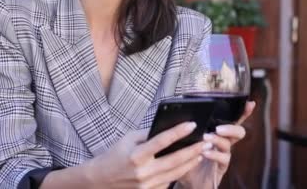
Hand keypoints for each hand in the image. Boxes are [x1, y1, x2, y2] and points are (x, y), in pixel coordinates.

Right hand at [88, 121, 208, 188]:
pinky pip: (168, 182)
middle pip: (174, 160)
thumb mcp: (127, 139)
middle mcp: (143, 172)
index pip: (162, 141)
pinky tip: (187, 164)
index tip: (192, 124)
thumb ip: (147, 134)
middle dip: (193, 150)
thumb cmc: (114, 155)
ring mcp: (147, 185)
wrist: (101, 180)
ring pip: (175, 173)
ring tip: (201, 152)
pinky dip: (179, 173)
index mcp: (136, 155)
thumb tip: (168, 128)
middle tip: (206, 142)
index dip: (178, 132)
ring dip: (190, 162)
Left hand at [177, 101, 255, 188]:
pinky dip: (214, 154)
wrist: (187, 179)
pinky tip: (205, 153)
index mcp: (218, 133)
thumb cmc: (189, 157)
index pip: (233, 120)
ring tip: (207, 138)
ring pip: (229, 144)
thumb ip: (189, 128)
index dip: (243, 112)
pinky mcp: (221, 167)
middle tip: (219, 128)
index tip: (250, 103)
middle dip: (231, 127)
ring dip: (218, 140)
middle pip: (238, 132)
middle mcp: (224, 143)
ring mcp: (223, 155)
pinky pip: (223, 159)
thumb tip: (181, 112)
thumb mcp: (188, 140)